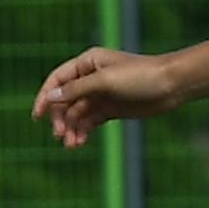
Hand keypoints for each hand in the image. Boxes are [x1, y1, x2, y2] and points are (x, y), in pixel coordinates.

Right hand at [33, 48, 180, 147]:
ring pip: (77, 113)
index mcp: (87, 62)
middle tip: (61, 135)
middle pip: (65, 100)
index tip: (37, 116)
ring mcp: (100, 94)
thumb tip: (50, 96)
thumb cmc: (140, 76)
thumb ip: (76, 89)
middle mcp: (91, 77)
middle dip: (61, 118)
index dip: (45, 97)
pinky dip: (83, 131)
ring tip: (72, 145)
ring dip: (72, 129)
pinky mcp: (110, 109)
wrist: (171, 85)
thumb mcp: (105, 81)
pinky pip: (90, 121)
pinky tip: (80, 142)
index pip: (58, 80)